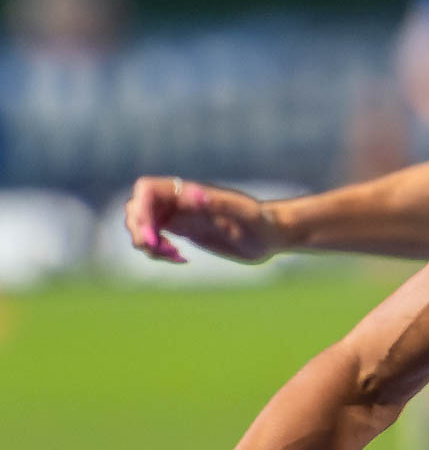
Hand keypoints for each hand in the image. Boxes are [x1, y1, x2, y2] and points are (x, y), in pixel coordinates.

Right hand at [125, 176, 274, 263]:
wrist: (271, 235)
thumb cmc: (261, 222)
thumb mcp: (244, 213)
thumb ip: (219, 203)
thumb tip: (194, 195)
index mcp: (190, 192)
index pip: (146, 190)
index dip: (140, 211)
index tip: (152, 237)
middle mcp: (181, 202)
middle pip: (137, 207)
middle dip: (139, 230)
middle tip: (158, 250)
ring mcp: (181, 216)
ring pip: (143, 224)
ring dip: (148, 243)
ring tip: (175, 256)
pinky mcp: (185, 231)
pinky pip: (155, 238)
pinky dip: (158, 251)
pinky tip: (182, 259)